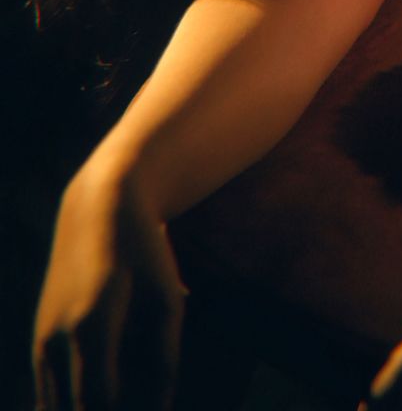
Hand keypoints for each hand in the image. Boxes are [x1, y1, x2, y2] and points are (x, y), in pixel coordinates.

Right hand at [33, 165, 187, 409]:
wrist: (98, 207)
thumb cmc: (143, 251)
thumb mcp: (167, 299)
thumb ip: (164, 360)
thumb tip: (162, 407)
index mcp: (91, 328)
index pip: (100, 406)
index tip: (151, 407)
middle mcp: (55, 340)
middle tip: (139, 398)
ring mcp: (40, 341)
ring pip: (55, 407)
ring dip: (88, 407)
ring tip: (122, 393)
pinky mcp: (38, 341)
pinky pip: (48, 394)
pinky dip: (72, 402)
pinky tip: (106, 387)